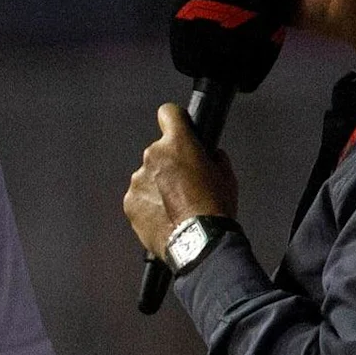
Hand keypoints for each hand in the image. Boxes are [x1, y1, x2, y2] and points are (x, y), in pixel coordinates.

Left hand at [123, 103, 239, 258]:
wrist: (199, 241)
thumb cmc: (213, 209)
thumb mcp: (225, 175)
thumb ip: (213, 156)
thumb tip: (210, 155)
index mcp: (177, 144)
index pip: (168, 113)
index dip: (175, 119)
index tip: (176, 125)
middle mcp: (153, 157)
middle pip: (159, 150)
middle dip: (169, 162)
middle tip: (186, 182)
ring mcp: (138, 180)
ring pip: (147, 175)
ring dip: (158, 184)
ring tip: (176, 204)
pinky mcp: (129, 201)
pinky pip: (139, 195)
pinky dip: (149, 202)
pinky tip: (165, 214)